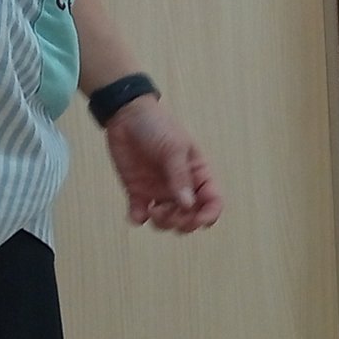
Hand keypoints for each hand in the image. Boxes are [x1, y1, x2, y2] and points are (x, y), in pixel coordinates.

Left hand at [102, 97, 222, 232]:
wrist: (125, 115)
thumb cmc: (157, 126)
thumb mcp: (174, 148)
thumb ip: (180, 177)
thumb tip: (187, 205)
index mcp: (198, 174)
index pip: (213, 202)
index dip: (208, 215)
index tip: (196, 219)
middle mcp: (182, 187)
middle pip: (191, 217)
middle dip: (183, 222)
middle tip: (167, 212)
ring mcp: (160, 191)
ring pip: (168, 221)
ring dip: (163, 223)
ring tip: (152, 211)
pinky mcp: (139, 192)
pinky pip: (141, 215)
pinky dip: (139, 219)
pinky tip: (136, 214)